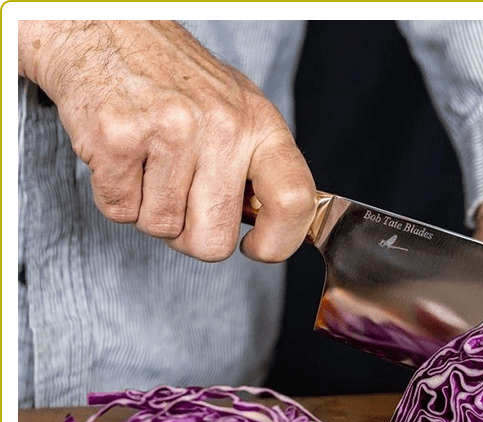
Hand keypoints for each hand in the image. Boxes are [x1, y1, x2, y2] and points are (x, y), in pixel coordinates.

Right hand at [18, 20, 315, 262]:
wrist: (106, 33)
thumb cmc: (176, 81)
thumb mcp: (237, 111)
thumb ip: (257, 169)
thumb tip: (271, 228)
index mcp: (260, 124)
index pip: (294, 201)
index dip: (279, 242)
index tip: (256, 246)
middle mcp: (223, 126)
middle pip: (213, 242)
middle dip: (190, 234)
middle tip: (180, 196)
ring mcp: (170, 130)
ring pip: (162, 229)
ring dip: (149, 209)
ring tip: (148, 162)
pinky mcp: (119, 136)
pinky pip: (120, 211)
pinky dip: (116, 196)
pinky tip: (123, 157)